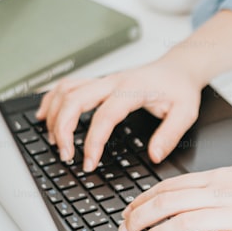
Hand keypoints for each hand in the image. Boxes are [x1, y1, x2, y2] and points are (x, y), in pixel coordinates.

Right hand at [35, 57, 202, 170]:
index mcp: (132, 89)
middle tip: (65, 155)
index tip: (89, 162)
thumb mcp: (186, 112)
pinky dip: (52, 99)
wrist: (179, 68)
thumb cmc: (180, 88)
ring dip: (54, 115)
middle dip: (63, 129)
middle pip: (74, 100)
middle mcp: (113, 81)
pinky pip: (68, 86)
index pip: (104, 116)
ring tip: (55, 142)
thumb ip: (170, 134)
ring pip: (66, 91)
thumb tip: (154, 155)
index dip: (93, 142)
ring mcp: (103, 80)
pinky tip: (45, 116)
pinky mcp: (99, 82)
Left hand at [120, 161, 231, 230]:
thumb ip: (223, 179)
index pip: (171, 186)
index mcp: (223, 177)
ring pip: (184, 224)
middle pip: (169, 203)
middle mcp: (226, 194)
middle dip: (139, 218)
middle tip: (125, 230)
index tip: (129, 211)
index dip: (143, 200)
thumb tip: (200, 185)